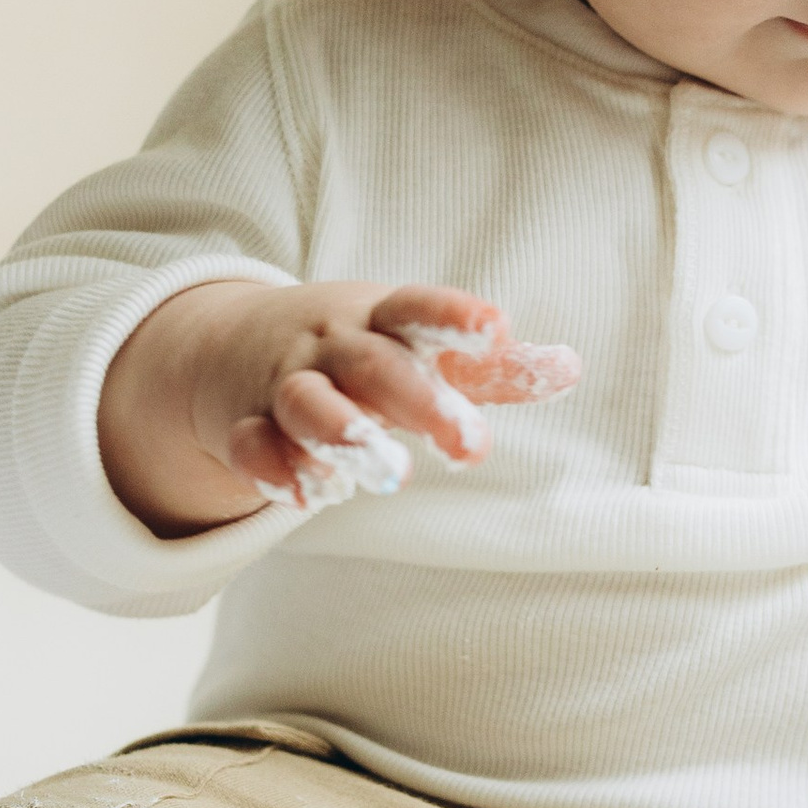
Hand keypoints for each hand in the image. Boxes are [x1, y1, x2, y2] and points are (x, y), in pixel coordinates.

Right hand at [98, 280, 579, 537]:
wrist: (236, 346)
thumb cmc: (358, 350)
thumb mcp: (416, 348)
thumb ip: (488, 369)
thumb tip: (571, 367)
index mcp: (381, 320)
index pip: (418, 310)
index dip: (456, 318)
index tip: (497, 330)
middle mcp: (333, 348)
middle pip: (372, 365)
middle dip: (419, 401)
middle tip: (470, 446)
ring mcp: (286, 387)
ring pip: (307, 403)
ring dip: (346, 435)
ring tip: (391, 475)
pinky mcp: (246, 427)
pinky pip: (253, 446)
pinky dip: (273, 470)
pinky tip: (305, 496)